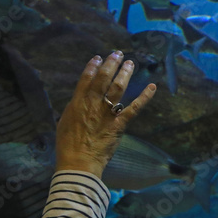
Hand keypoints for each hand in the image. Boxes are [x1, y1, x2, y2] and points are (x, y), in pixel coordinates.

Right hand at [55, 51, 155, 175]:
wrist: (78, 163)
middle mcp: (93, 104)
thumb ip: (74, 107)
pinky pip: (135, 107)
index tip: (99, 57)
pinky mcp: (119, 124)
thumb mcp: (65, 122)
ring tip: (130, 63)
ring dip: (125, 73)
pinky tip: (152, 86)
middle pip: (104, 78)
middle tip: (117, 54)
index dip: (93, 66)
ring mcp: (107, 113)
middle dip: (111, 63)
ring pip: (118, 87)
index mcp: (78, 103)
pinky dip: (145, 96)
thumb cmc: (68, 145)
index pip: (86, 78)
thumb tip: (80, 98)